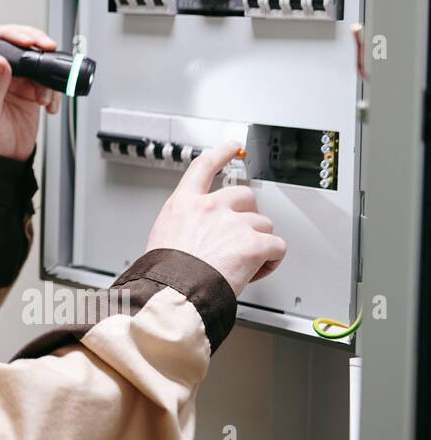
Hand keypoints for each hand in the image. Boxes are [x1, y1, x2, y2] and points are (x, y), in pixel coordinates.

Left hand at [0, 24, 60, 160]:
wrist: (2, 161)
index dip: (8, 34)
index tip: (25, 40)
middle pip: (16, 44)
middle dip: (33, 44)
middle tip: (46, 48)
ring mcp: (15, 80)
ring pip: (34, 60)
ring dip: (44, 71)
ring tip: (43, 94)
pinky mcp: (30, 90)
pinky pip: (46, 80)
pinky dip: (52, 90)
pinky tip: (48, 104)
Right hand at [143, 140, 287, 295]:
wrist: (174, 292)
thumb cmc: (165, 273)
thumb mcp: (162, 237)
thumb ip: (183, 226)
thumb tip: (194, 235)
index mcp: (184, 204)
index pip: (205, 167)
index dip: (221, 153)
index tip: (231, 147)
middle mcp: (210, 208)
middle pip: (244, 196)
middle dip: (247, 214)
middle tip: (241, 234)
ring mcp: (234, 224)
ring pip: (263, 224)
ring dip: (257, 243)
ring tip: (242, 263)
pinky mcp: (253, 244)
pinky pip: (277, 247)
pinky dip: (271, 261)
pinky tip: (256, 270)